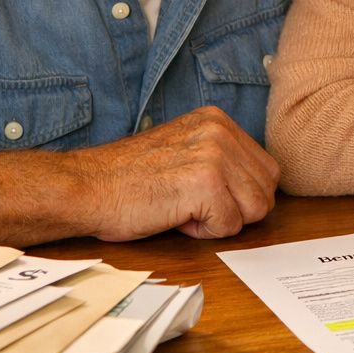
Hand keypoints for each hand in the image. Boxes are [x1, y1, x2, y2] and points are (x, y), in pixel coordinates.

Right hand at [77, 106, 280, 240]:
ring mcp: (215, 154)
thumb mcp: (185, 152)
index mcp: (218, 120)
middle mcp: (220, 130)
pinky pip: (230, 226)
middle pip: (266, 191)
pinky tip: (174, 216)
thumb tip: (259, 193)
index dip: (238, 196)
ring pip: (255, 210)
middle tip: (190, 204)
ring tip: (183, 208)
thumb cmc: (129, 180)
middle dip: (235, 210)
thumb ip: (222, 160)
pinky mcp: (206, 183)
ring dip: (220, 221)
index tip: (200, 194)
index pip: (266, 170)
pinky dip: (204, 232)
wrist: (87, 188)